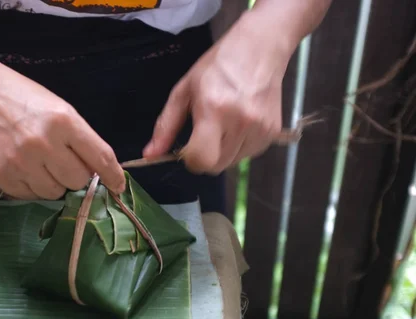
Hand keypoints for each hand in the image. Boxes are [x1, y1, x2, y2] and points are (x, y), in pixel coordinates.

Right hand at [0, 64, 125, 199]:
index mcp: (64, 121)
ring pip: (54, 193)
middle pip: (78, 181)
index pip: (100, 158)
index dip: (113, 176)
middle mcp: (42, 142)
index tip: (118, 186)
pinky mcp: (1, 174)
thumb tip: (101, 175)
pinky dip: (33, 186)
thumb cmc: (28, 101)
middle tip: (65, 163)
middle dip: (77, 176)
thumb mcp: (62, 111)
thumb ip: (82, 141)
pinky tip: (25, 166)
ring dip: (54, 183)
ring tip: (42, 163)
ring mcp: (19, 161)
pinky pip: (30, 196)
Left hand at [143, 11, 294, 173]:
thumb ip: (165, 127)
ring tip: (223, 124)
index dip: (190, 159)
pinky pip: (248, 155)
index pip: (201, 160)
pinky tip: (238, 123)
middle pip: (216, 166)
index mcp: (214, 109)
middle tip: (203, 133)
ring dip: (222, 152)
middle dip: (204, 157)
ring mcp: (260, 128)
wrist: (260, 48)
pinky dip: (238, 146)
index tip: (187, 147)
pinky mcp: (272, 132)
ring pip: (232, 163)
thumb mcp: (184, 91)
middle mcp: (240, 122)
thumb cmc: (217, 66)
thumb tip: (149, 154)